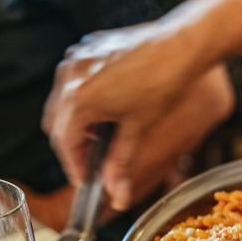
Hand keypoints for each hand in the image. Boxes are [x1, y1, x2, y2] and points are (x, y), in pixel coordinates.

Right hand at [43, 22, 205, 210]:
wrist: (183, 46)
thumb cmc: (164, 80)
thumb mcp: (139, 129)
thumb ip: (121, 165)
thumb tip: (117, 195)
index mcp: (80, 98)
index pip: (64, 143)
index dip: (75, 167)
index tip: (86, 180)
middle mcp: (72, 75)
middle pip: (58, 123)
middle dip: (74, 146)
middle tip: (95, 162)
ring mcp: (79, 58)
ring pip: (63, 101)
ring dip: (77, 122)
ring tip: (103, 135)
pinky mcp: (89, 48)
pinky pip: (74, 80)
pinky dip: (83, 99)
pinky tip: (108, 107)